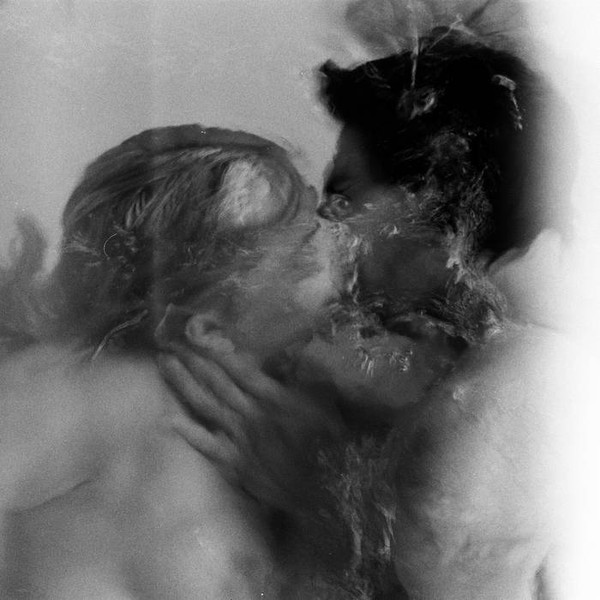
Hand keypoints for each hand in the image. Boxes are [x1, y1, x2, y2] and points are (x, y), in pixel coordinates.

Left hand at [159, 338, 344, 514]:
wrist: (326, 491)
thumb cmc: (329, 446)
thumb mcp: (326, 404)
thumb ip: (308, 378)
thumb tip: (292, 355)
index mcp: (273, 396)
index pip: (238, 367)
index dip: (216, 351)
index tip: (196, 336)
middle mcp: (251, 412)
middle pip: (216, 381)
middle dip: (192, 361)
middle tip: (169, 342)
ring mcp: (239, 438)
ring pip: (205, 405)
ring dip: (183, 384)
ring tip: (164, 365)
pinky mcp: (234, 463)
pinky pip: (207, 445)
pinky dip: (188, 433)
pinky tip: (168, 420)